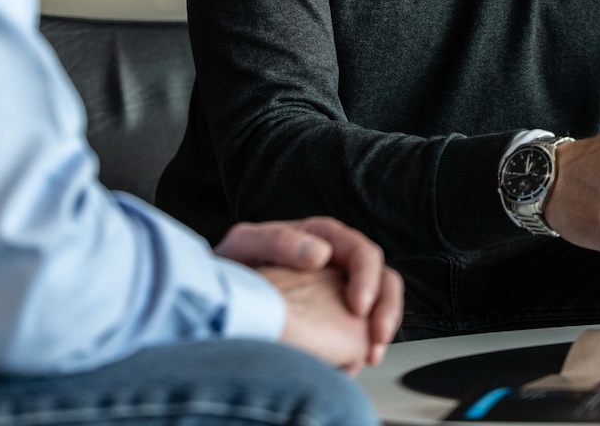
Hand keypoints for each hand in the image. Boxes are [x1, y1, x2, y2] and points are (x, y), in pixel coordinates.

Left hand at [216, 217, 402, 365]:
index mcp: (321, 236)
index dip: (367, 277)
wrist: (213, 295)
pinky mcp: (332, 318)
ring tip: (370, 355)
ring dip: (381, 329)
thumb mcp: (246, 244)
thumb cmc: (229, 265)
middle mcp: (335, 260)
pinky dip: (363, 345)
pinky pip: (359, 329)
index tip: (358, 306)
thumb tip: (321, 253)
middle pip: (382, 277)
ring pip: (379, 303)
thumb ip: (279, 241)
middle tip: (377, 336)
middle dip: (386, 307)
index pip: (361, 251)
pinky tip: (352, 363)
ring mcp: (336, 289)